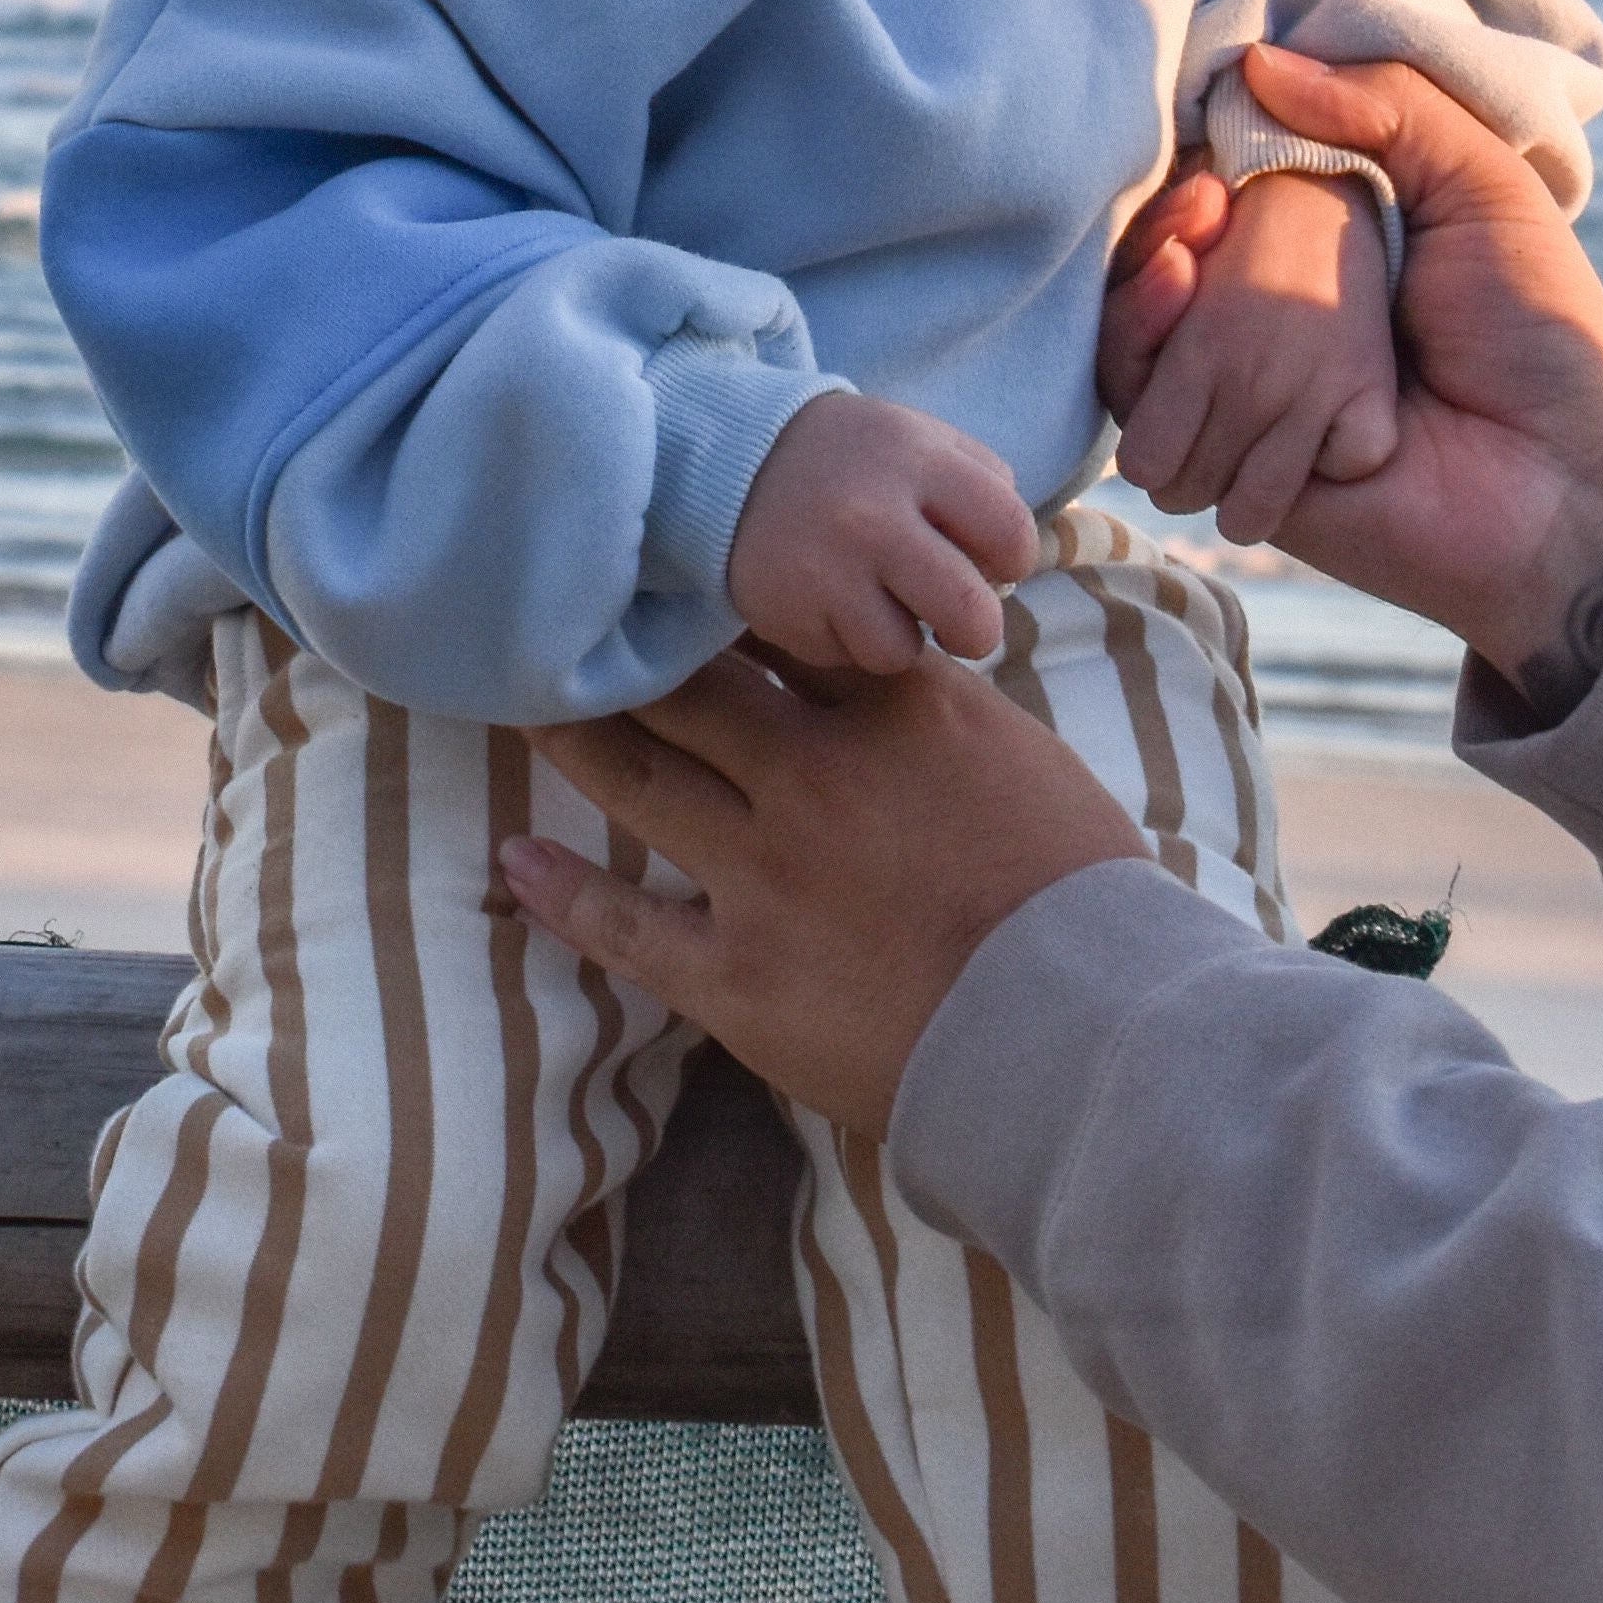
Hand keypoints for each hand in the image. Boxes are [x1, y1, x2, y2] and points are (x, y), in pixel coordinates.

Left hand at [505, 645, 1140, 1135]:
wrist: (1087, 1034)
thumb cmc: (1082, 899)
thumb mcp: (1023, 759)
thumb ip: (934, 710)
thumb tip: (885, 668)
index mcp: (895, 713)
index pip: (781, 621)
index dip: (717, 594)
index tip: (667, 568)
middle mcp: (812, 776)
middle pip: (688, 687)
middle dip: (625, 649)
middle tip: (562, 618)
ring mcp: (765, 875)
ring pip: (640, 779)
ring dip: (574, 736)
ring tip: (522, 704)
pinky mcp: (739, 974)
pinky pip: (627, 926)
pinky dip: (562, 892)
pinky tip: (515, 859)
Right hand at [724, 390, 1036, 672]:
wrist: (729, 456)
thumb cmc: (849, 458)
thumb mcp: (917, 439)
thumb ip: (978, 484)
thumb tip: (1018, 563)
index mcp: (919, 460)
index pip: (1011, 534)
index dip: (1012, 560)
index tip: (988, 562)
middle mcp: (874, 516)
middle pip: (971, 616)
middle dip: (974, 629)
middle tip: (954, 617)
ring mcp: (827, 569)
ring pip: (902, 652)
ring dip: (897, 636)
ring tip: (873, 598)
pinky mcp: (787, 611)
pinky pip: (844, 657)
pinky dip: (844, 639)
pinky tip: (827, 599)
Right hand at [1107, 45, 1602, 688]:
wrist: (1568, 487)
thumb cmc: (1541, 332)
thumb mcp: (1485, 188)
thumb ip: (1389, 108)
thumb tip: (1256, 60)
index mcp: (1326, 253)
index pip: (1218, 195)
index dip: (1194, 167)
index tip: (1212, 153)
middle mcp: (1273, 323)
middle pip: (1159, 264)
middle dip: (1160, 225)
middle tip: (1203, 207)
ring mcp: (1244, 396)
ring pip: (1134, 336)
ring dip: (1141, 292)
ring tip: (1185, 260)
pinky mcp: (1227, 466)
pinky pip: (1141, 416)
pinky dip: (1141, 358)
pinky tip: (1179, 315)